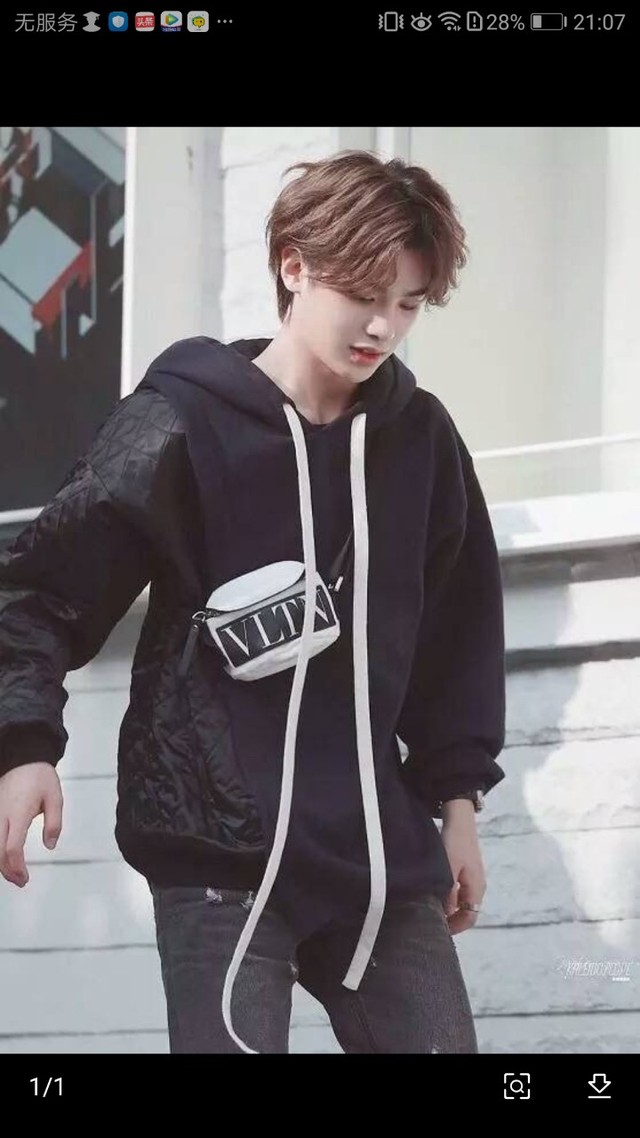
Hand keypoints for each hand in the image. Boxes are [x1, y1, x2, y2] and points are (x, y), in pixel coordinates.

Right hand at [0, 763, 62, 887]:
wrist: (22, 758)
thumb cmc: (39, 776)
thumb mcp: (55, 797)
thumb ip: (54, 823)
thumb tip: (50, 844)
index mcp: (19, 812)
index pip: (12, 847)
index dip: (17, 867)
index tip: (24, 877)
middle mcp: (2, 815)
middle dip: (7, 871)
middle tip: (21, 881)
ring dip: (1, 863)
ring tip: (15, 874)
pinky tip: (6, 859)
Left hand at [440, 807, 485, 934]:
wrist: (460, 821)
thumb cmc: (454, 844)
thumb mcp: (448, 869)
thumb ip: (448, 892)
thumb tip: (445, 914)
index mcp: (476, 888)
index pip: (469, 918)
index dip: (455, 928)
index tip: (438, 931)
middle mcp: (478, 887)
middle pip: (467, 912)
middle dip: (452, 921)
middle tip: (432, 922)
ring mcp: (474, 879)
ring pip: (463, 903)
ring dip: (450, 910)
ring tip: (432, 910)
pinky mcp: (468, 872)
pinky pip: (460, 893)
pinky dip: (450, 899)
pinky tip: (437, 894)